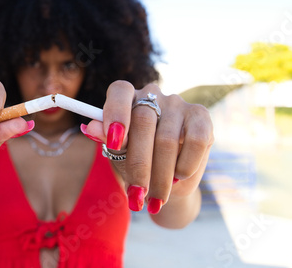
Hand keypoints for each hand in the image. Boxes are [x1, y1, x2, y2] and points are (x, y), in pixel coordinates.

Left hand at [82, 81, 213, 214]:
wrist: (166, 180)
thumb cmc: (135, 161)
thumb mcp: (118, 154)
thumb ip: (107, 139)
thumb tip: (90, 127)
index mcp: (126, 97)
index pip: (120, 91)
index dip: (116, 113)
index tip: (114, 142)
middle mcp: (152, 94)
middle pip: (143, 121)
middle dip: (139, 164)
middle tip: (136, 194)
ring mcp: (178, 103)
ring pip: (168, 138)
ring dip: (161, 176)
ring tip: (155, 200)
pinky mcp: (201, 117)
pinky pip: (196, 141)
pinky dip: (185, 165)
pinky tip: (178, 179)